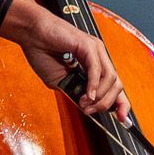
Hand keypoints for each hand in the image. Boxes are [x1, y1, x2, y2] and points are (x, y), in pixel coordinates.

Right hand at [0, 0, 130, 122]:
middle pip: (117, 85)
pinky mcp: (88, 45)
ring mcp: (96, 50)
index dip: (121, 104)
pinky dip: (93, 85)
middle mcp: (99, 57)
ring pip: (110, 78)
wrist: (32, 35)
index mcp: (95, 65)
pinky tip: (87, 95)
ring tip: (84, 103)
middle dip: (106, 104)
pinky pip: (96, 69)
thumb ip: (75, 92)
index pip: (115, 86)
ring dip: (99, 97)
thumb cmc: (43, 53)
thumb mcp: (60, 82)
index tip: (122, 119)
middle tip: (89, 111)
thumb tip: (87, 105)